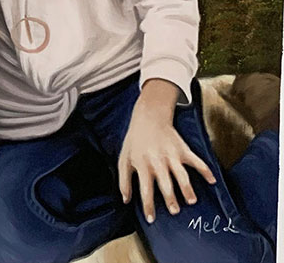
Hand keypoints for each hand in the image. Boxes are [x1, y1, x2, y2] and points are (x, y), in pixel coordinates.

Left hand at [118, 79, 215, 223]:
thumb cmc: (135, 141)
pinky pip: (196, 161)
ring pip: (181, 174)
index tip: (151, 219)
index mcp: (142, 165)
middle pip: (165, 183)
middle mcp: (158, 161)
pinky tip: (212, 181)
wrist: (148, 118)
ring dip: (187, 187)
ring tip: (191, 201)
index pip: (145, 189)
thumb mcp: (124, 159)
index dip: (148, 205)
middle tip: (174, 211)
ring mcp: (172, 156)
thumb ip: (124, 180)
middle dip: (170, 198)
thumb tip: (126, 200)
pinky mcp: (183, 150)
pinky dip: (205, 170)